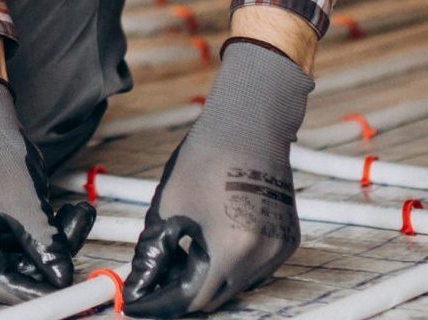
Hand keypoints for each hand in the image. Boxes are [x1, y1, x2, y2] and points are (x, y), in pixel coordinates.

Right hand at [0, 74, 96, 301]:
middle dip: (52, 257)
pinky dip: (45, 228)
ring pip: (22, 254)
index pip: (1, 286)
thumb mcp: (26, 203)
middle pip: (14, 270)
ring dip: (54, 239)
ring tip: (80, 214)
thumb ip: (45, 245)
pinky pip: (20, 238)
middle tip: (82, 243)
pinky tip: (71, 212)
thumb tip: (62, 276)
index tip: (66, 292)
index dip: (35, 292)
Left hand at [123, 39, 312, 315]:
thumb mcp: (169, 208)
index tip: (140, 302)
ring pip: (237, 284)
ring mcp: (279, 249)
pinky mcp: (287, 239)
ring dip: (210, 279)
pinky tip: (212, 246)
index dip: (163, 302)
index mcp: (231, 249)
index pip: (193, 299)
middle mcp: (262, 255)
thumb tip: (140, 284)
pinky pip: (256, 268)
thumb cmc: (208, 158)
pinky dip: (233, 265)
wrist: (249, 124)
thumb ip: (155, 254)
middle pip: (217, 296)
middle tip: (155, 283)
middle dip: (184, 292)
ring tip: (183, 258)